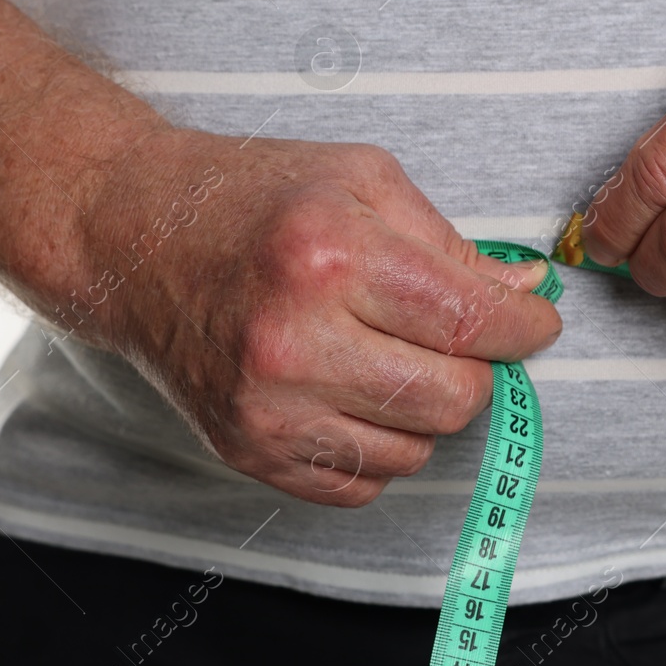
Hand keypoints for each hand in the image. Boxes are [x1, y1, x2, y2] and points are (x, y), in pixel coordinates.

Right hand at [77, 130, 561, 506]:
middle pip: (453, 400)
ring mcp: (268, 410)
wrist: (130, 238)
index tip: (535, 324)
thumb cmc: (249, 198)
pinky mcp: (250, 452)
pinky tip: (352, 391)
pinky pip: (363, 484)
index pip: (471, 323)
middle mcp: (296, 344)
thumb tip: (525, 297)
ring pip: (415, 451)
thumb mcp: (360, 181)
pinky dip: (379, 444)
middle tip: (459, 338)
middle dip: (478, 370)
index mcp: (330, 258)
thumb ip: (452, 245)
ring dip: (425, 410)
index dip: (526, 329)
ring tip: (389, 355)